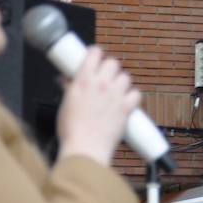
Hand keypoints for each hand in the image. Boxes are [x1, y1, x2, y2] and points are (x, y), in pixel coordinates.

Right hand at [56, 46, 141, 164]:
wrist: (85, 149)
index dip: (96, 54)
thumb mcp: (65, 104)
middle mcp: (101, 84)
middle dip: (110, 69)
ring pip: (126, 77)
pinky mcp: (126, 108)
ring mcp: (115, 95)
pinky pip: (137, 94)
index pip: (95, 53)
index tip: (96, 58)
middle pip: (113, 62)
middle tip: (106, 78)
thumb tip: (66, 81)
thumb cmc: (72, 131)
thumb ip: (69, 88)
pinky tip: (127, 102)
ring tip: (116, 91)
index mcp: (83, 80)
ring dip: (122, 82)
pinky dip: (133, 97)